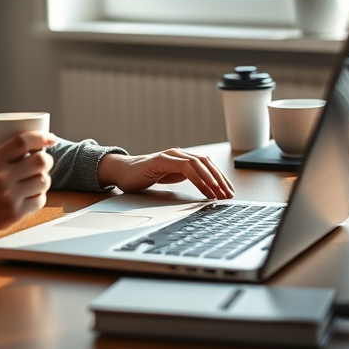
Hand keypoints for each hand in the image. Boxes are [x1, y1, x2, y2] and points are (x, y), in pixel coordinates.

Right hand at [0, 122, 55, 236]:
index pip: (22, 142)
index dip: (41, 137)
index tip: (50, 138)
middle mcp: (1, 178)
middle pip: (40, 161)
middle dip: (47, 159)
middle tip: (43, 160)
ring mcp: (10, 196)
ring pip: (43, 181)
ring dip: (44, 178)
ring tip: (38, 177)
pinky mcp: (16, 213)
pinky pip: (40, 200)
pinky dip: (40, 196)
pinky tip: (33, 193)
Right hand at [97, 149, 234, 199]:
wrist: (120, 172)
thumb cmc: (142, 176)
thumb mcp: (168, 178)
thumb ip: (183, 178)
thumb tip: (205, 188)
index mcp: (181, 158)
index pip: (206, 165)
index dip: (220, 177)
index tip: (228, 192)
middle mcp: (178, 154)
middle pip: (206, 163)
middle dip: (220, 179)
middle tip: (229, 195)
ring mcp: (170, 156)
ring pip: (199, 163)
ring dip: (212, 179)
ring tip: (220, 193)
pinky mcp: (161, 161)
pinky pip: (186, 167)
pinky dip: (199, 179)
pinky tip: (205, 190)